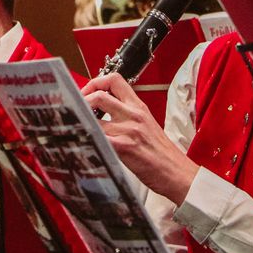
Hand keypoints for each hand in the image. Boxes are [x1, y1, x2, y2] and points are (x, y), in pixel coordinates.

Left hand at [81, 72, 197, 204]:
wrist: (176, 172)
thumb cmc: (162, 154)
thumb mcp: (148, 125)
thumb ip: (128, 116)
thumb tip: (105, 114)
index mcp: (139, 107)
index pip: (115, 80)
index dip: (96, 82)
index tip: (88, 91)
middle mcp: (133, 115)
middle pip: (100, 94)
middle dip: (82, 100)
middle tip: (75, 108)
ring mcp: (127, 130)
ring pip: (93, 116)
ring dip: (80, 120)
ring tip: (76, 126)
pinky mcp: (123, 147)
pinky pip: (98, 137)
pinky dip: (86, 137)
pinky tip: (82, 142)